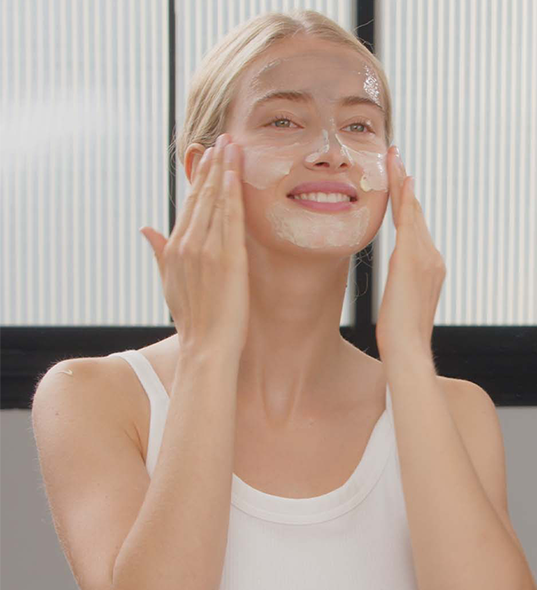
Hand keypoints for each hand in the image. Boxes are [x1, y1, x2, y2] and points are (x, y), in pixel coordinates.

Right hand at [140, 134, 249, 357]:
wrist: (206, 346)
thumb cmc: (194, 320)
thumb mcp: (170, 283)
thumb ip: (160, 253)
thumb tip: (146, 228)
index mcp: (175, 248)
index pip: (189, 206)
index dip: (199, 179)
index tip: (207, 156)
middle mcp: (188, 244)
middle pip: (200, 196)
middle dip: (211, 166)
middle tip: (221, 139)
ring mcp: (207, 250)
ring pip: (215, 201)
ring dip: (223, 170)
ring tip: (231, 145)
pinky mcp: (228, 258)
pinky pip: (230, 219)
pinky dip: (231, 194)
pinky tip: (234, 173)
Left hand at [376, 147, 444, 362]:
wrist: (407, 349)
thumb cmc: (400, 337)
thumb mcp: (401, 307)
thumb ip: (402, 289)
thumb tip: (398, 289)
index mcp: (430, 268)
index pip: (415, 228)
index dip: (408, 204)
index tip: (401, 182)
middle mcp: (433, 258)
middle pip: (416, 213)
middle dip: (405, 184)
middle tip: (396, 156)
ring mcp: (426, 257)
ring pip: (413, 211)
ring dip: (403, 182)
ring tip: (394, 157)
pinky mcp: (413, 259)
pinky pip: (409, 221)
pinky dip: (406, 198)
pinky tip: (403, 179)